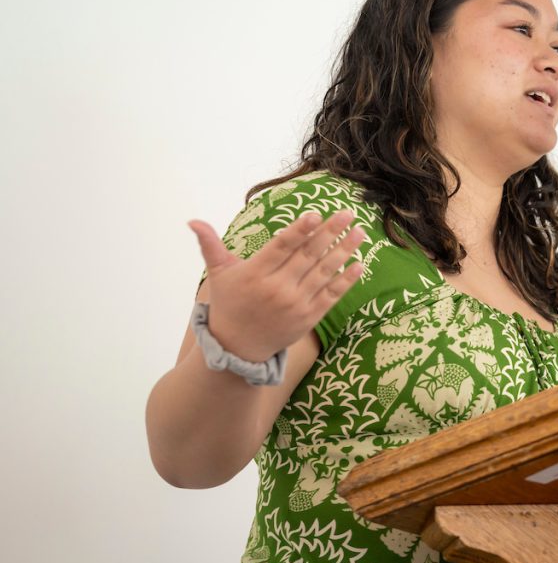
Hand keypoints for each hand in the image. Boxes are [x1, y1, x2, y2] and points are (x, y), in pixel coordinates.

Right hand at [188, 211, 365, 361]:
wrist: (238, 348)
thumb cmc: (229, 304)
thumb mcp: (218, 274)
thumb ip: (210, 245)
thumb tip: (192, 220)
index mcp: (256, 274)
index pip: (281, 247)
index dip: (300, 230)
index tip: (316, 214)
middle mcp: (277, 289)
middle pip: (308, 255)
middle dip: (331, 233)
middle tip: (348, 214)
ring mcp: (295, 304)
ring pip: (324, 272)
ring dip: (345, 251)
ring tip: (360, 233)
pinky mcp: (308, 318)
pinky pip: (331, 296)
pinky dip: (346, 280)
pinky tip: (360, 264)